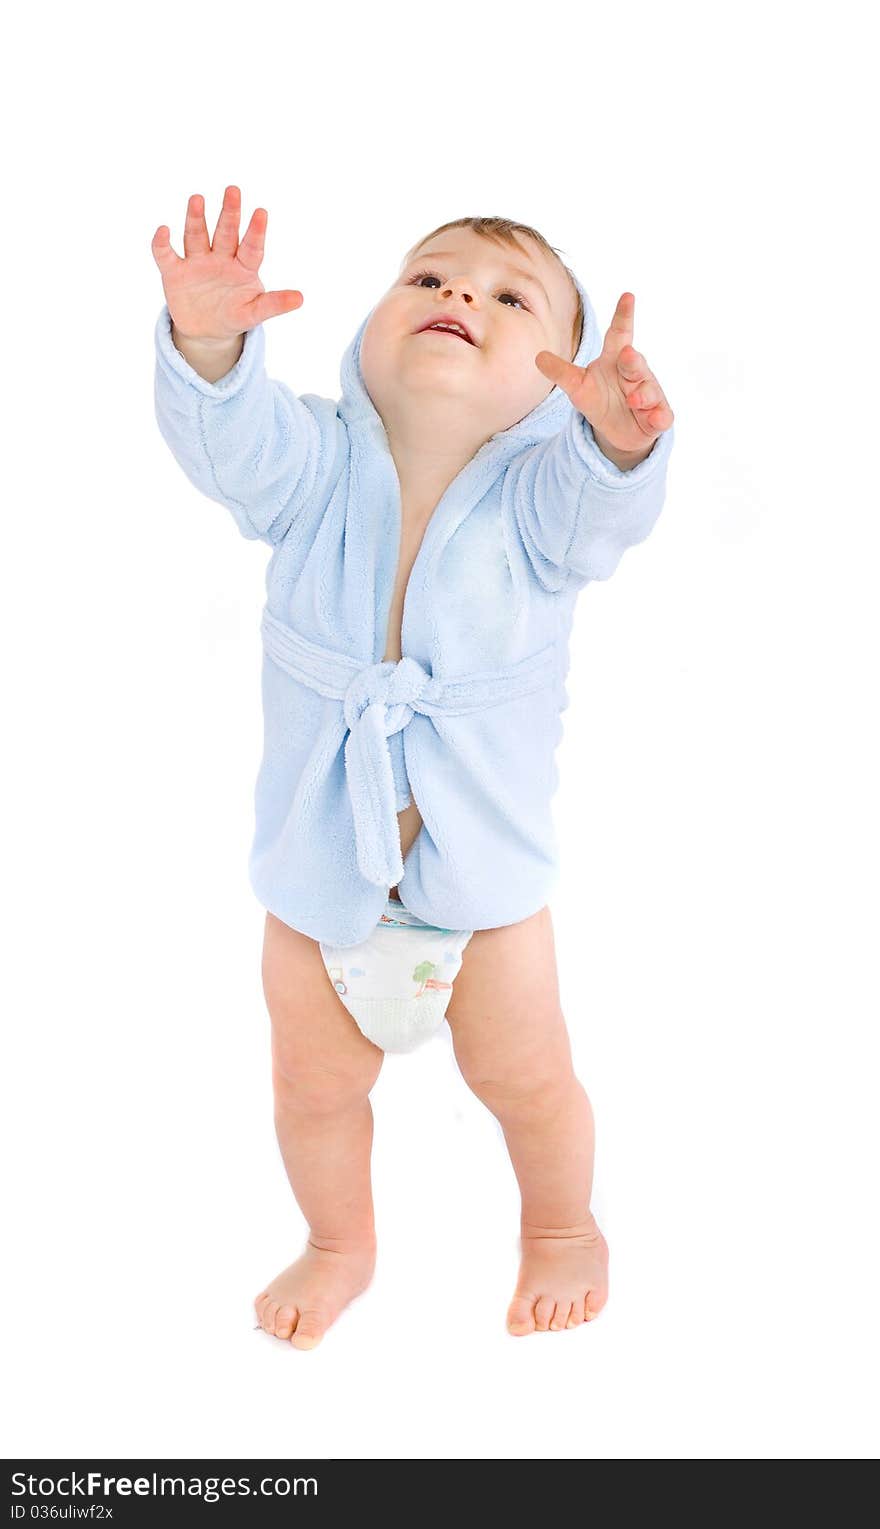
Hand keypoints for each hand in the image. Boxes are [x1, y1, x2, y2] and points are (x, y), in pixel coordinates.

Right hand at [150, 185, 303, 341]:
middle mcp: (220, 258)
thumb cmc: (234, 315)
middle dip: (229, 213)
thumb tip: (301, 298)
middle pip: (225, 232)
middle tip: (233, 190)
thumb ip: (274, 304)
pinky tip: (163, 231)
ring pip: (196, 235)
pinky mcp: (175, 271)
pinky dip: (162, 244)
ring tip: (198, 199)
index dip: (256, 231)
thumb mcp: (254, 313)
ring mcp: (197, 262)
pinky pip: (166, 255)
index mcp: (243, 266)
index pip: (251, 246)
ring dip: (196, 218)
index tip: (261, 212)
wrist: (206, 331)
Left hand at [535, 292, 673, 461]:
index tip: (627, 296)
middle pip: (635, 361)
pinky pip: (663, 416)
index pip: (620, 333)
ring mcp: (649, 394)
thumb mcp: (578, 387)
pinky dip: (660, 417)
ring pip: (650, 389)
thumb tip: (538, 357)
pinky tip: (656, 419)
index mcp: (615, 359)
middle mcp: (635, 373)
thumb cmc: (600, 399)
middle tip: (626, 354)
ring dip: (643, 394)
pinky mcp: (657, 417)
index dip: (623, 315)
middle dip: (633, 359)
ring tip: (633, 400)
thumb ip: (561, 373)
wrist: (617, 431)